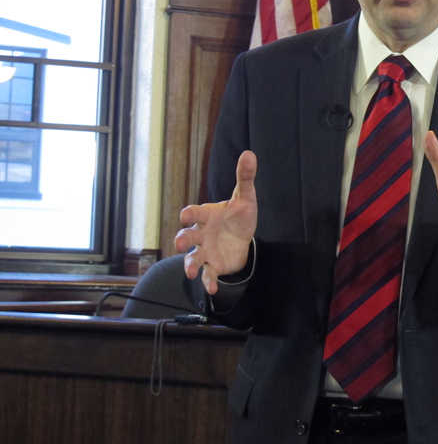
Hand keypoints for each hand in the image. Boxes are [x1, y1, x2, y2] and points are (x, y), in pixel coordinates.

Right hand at [175, 150, 257, 294]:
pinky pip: (208, 275)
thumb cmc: (239, 215)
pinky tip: (212, 290)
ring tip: (192, 273)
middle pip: (186, 236)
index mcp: (207, 215)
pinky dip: (208, 282)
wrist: (244, 237)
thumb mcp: (245, 197)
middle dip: (182, 239)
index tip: (187, 216)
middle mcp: (201, 233)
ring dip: (190, 265)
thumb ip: (245, 177)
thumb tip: (250, 153)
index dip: (189, 214)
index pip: (193, 213)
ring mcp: (205, 250)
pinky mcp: (213, 265)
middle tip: (182, 243)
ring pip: (192, 259)